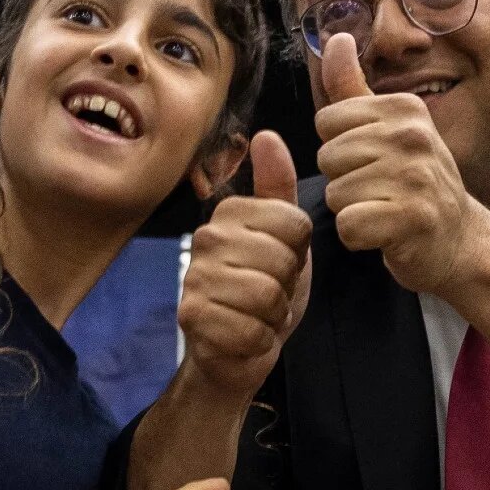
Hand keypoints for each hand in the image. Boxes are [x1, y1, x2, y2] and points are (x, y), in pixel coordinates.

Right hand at [177, 131, 312, 395]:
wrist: (234, 353)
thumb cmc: (261, 292)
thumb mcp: (282, 238)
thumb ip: (278, 188)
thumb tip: (267, 136)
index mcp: (230, 213)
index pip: (295, 224)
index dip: (298, 254)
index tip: (280, 265)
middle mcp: (206, 237)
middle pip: (282, 259)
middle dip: (286, 286)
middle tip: (268, 294)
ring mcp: (194, 276)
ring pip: (268, 295)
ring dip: (273, 315)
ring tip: (257, 314)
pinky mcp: (191, 316)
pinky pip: (252, 329)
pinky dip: (258, 341)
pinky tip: (244, 336)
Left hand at [314, 33, 476, 294]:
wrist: (459, 240)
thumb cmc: (414, 183)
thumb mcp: (388, 128)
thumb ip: (353, 86)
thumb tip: (336, 37)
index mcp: (404, 108)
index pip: (327, 121)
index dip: (341, 147)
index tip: (373, 160)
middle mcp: (413, 136)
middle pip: (328, 157)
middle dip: (344, 180)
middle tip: (381, 189)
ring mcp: (416, 177)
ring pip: (335, 194)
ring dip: (352, 210)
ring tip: (385, 209)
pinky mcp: (412, 219)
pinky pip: (349, 225)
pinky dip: (359, 238)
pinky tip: (385, 233)